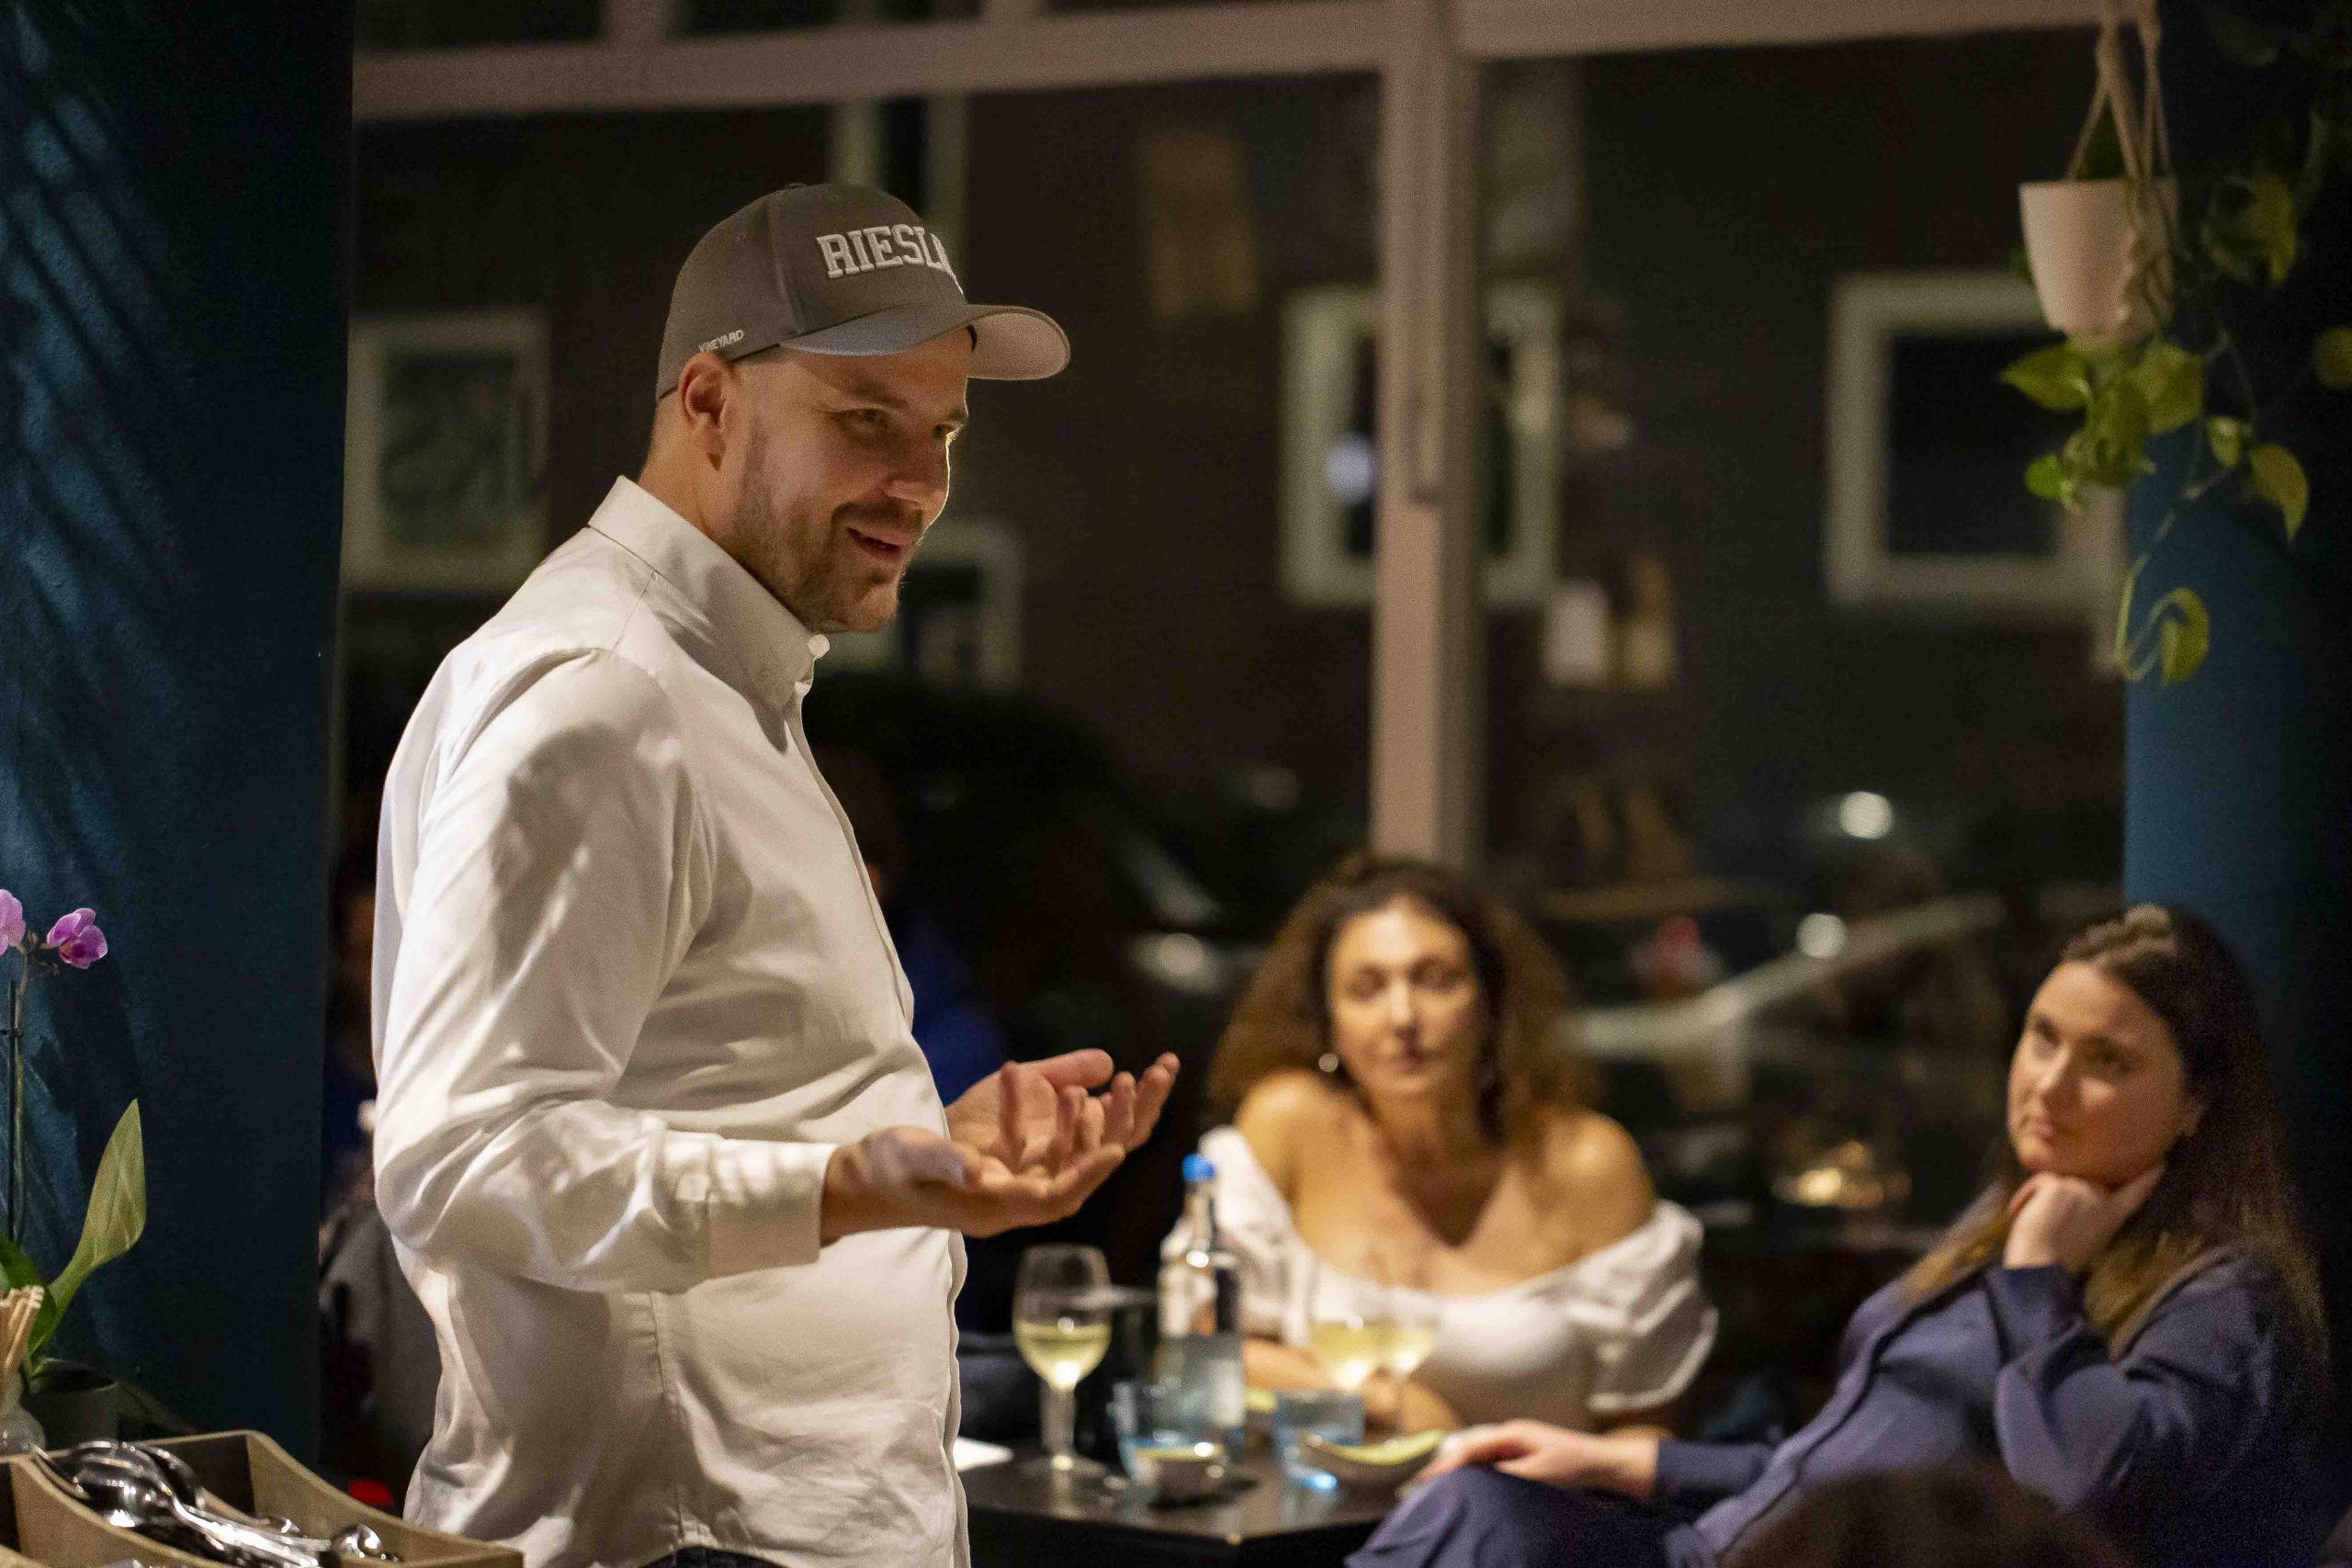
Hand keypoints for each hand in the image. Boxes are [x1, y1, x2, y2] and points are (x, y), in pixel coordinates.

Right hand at [823, 1051, 1177, 1240]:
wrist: (864, 1177)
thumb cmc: (881, 1173)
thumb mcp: (908, 1161)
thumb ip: (944, 1162)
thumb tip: (980, 1168)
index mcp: (993, 1208)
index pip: (1053, 1198)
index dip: (1085, 1175)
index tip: (1115, 1149)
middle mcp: (1013, 1197)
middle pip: (1078, 1170)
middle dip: (1115, 1130)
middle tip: (1145, 1082)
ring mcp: (1012, 1177)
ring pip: (1071, 1150)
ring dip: (1098, 1113)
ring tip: (1125, 1073)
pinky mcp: (1007, 1158)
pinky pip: (1047, 1134)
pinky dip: (1058, 1105)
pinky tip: (1052, 1075)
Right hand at [1415, 1420, 1656, 1498]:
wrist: (1602, 1463)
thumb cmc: (1574, 1465)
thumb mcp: (1540, 1474)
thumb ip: (1509, 1475)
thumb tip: (1481, 1480)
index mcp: (1512, 1434)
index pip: (1472, 1447)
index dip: (1449, 1462)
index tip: (1431, 1477)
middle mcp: (1510, 1435)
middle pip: (1470, 1448)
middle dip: (1447, 1463)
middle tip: (1424, 1482)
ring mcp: (1515, 1445)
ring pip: (1479, 1455)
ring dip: (1459, 1468)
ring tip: (1437, 1484)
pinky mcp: (1520, 1456)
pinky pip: (1490, 1463)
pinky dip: (1474, 1472)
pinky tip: (1467, 1485)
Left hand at [2004, 1165, 2162, 1270]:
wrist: (2042, 1264)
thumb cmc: (2061, 1258)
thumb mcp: (2091, 1234)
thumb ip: (2094, 1210)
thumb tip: (2082, 1189)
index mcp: (2113, 1214)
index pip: (2136, 1191)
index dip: (2148, 1176)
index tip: (2161, 1161)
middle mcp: (2102, 1197)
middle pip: (2079, 1180)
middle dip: (2059, 1195)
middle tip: (2049, 1223)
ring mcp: (2081, 1188)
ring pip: (2053, 1180)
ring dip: (2038, 1198)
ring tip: (2036, 1223)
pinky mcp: (2057, 1183)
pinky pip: (2036, 1182)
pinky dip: (2025, 1198)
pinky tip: (2025, 1216)